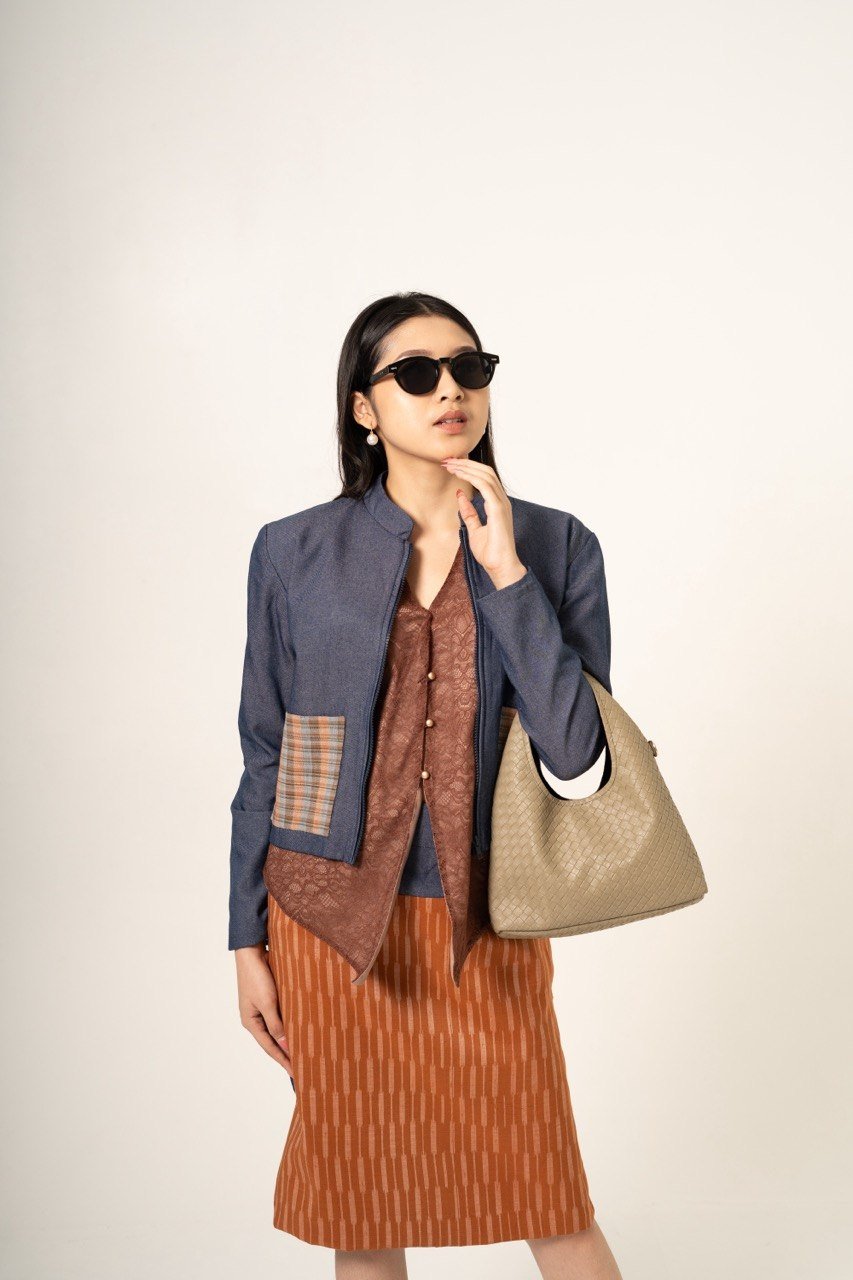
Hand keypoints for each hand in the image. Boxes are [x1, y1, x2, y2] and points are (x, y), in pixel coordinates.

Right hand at [235, 946, 293, 1078]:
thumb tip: (285, 1045)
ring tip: (306, 1050)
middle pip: (274, 1040)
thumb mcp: (267, 1003)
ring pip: (278, 1028)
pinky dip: (290, 1023)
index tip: (297, 1074)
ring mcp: (262, 1008)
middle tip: (304, 1066)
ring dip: (290, 1037)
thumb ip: (276, 1024)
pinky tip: (301, 1027)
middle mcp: (256, 1018)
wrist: (253, 951)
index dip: (284, 1061)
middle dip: (288, 1053)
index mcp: (251, 1022)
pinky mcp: (270, 997)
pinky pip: (281, 1015)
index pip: (270, 1048)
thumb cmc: (257, 976)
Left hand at [440, 456, 526, 590]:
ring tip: (450, 464)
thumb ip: (469, 513)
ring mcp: (502, 504)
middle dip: (466, 463)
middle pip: (486, 472)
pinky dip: (471, 477)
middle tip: (447, 460)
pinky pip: (485, 486)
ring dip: (466, 467)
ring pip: (486, 475)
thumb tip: (461, 497)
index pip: (485, 478)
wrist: (500, 567)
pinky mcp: (498, 509)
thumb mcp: (474, 530)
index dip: (468, 469)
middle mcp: (502, 501)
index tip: (451, 466)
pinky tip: (458, 474)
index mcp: (498, 504)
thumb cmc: (491, 553)